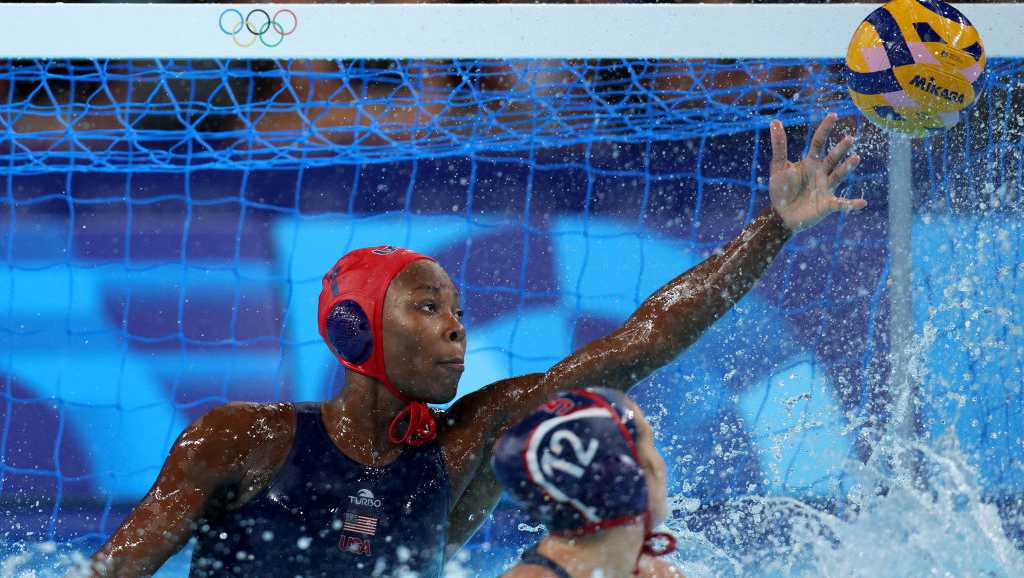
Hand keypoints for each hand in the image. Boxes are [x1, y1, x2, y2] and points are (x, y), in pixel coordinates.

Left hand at [769, 113, 866, 231]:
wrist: (781, 214)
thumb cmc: (781, 189)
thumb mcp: (778, 166)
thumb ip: (779, 146)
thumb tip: (775, 121)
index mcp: (810, 162)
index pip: (819, 142)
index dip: (825, 129)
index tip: (833, 115)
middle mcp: (821, 172)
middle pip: (832, 158)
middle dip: (840, 149)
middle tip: (848, 139)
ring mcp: (826, 188)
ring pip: (838, 175)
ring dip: (847, 168)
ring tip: (855, 158)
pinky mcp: (827, 204)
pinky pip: (841, 204)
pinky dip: (851, 204)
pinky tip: (863, 203)